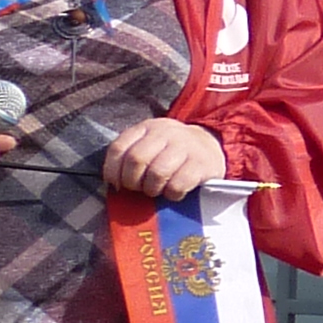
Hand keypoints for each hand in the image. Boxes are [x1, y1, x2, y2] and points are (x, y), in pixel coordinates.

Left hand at [104, 118, 228, 201]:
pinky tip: (173, 193)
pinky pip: (178, 184)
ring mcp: (186, 146)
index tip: (117, 184)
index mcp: (147, 128)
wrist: (210, 146)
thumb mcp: (150, 145)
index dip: (112, 171)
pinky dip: (171, 194)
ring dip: (152, 189)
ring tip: (156, 191)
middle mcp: (166, 132)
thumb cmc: (171, 153)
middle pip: (136, 159)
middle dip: (132, 181)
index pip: (119, 148)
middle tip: (138, 189)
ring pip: (157, 172)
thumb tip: (115, 185)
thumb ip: (130, 157)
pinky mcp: (202, 164)